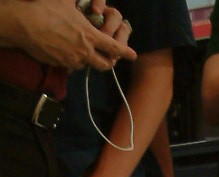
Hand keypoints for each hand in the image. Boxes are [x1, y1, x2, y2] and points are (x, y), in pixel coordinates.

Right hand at [14, 0, 135, 70]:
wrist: (24, 24)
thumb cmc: (45, 8)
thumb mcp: (64, 0)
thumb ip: (76, 0)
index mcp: (89, 35)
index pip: (113, 47)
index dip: (125, 51)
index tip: (132, 55)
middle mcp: (84, 51)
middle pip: (103, 64)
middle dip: (108, 62)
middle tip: (109, 59)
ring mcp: (72, 60)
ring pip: (86, 65)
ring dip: (88, 60)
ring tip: (83, 51)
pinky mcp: (60, 65)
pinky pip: (70, 65)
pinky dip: (72, 60)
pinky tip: (66, 51)